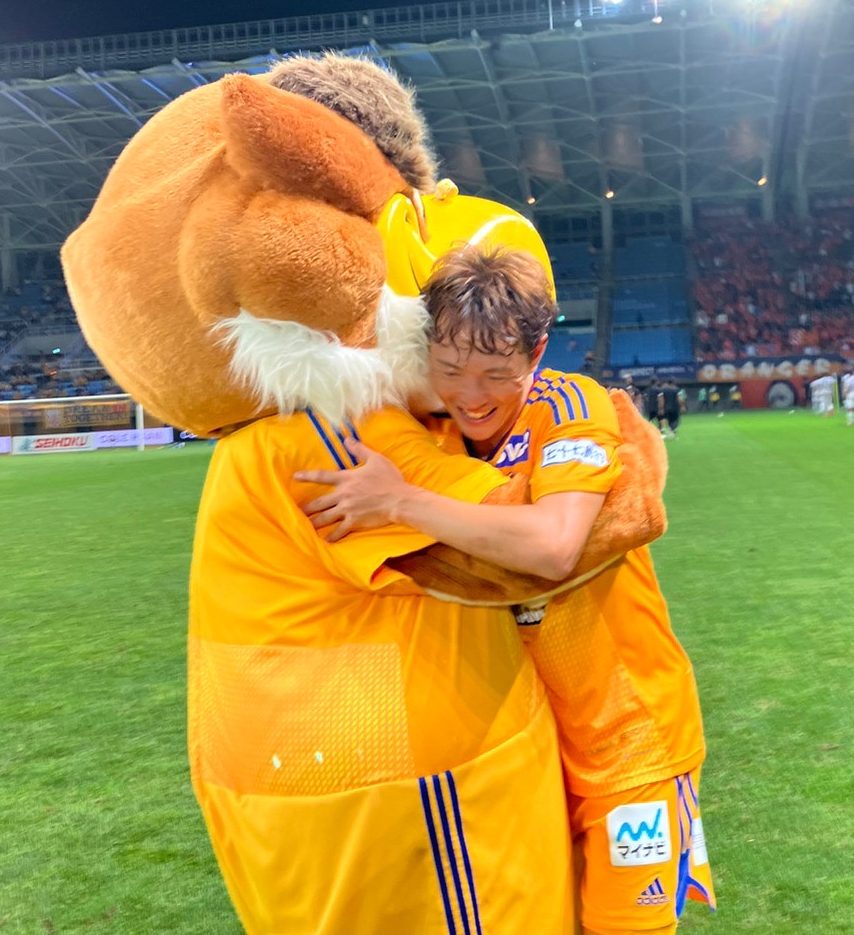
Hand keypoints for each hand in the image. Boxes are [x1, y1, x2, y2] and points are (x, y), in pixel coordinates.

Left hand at [295, 439, 410, 541]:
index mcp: (347, 479)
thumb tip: (347, 439)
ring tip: (304, 527)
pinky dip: (331, 537)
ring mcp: (347, 509)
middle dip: (306, 508)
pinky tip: (324, 541)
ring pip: (324, 518)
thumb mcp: (376, 459)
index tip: (295, 477)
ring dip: (313, 523)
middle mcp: (343, 495)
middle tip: (295, 511)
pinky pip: (339, 531)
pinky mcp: (354, 522)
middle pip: (318, 502)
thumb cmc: (389, 479)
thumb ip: (360, 449)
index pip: (322, 476)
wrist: (399, 500)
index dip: (307, 476)